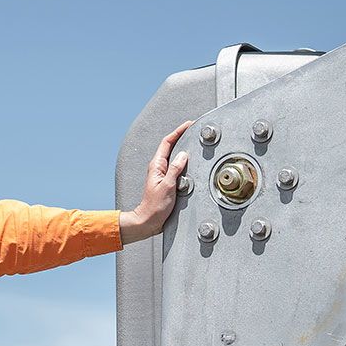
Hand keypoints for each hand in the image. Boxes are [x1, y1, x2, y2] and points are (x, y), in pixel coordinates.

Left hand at [119, 120, 193, 243]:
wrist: (149, 221)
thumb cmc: (155, 207)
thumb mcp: (167, 186)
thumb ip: (175, 169)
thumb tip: (183, 155)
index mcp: (156, 166)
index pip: (167, 142)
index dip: (178, 131)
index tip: (188, 125)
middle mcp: (159, 168)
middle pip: (171, 147)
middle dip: (182, 136)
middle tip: (195, 130)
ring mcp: (163, 175)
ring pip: (175, 157)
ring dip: (185, 148)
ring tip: (196, 143)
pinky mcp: (168, 182)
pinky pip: (178, 167)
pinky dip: (185, 162)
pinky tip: (193, 163)